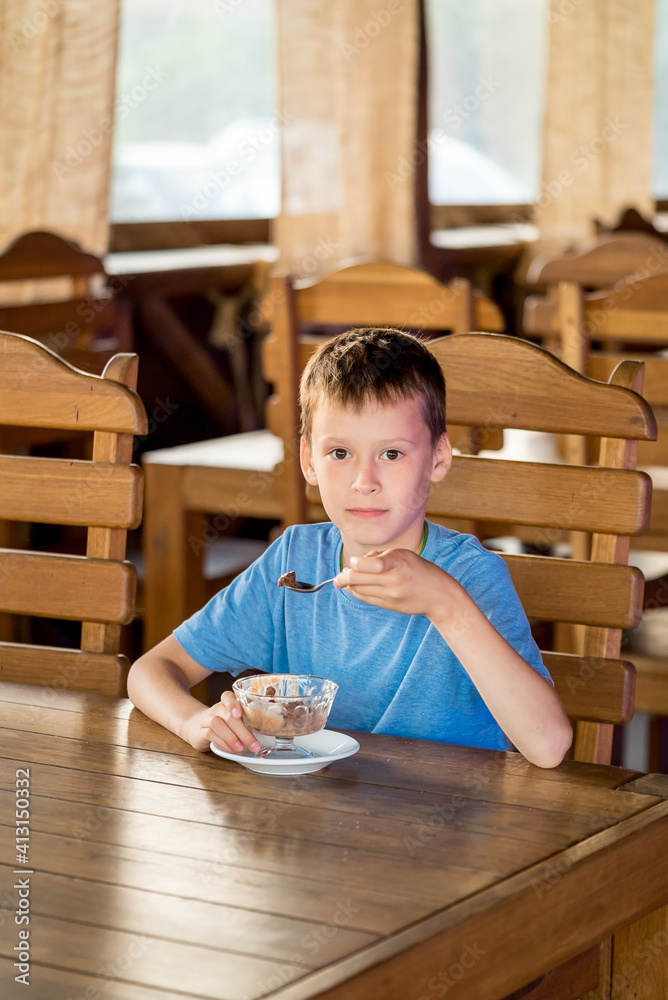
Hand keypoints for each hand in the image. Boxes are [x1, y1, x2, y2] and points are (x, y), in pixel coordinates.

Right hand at [180, 691, 260, 753]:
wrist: (195, 727)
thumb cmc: (222, 725)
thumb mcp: (233, 720)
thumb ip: (245, 723)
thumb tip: (264, 735)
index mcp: (226, 703)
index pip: (228, 697)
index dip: (233, 704)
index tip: (239, 714)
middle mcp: (216, 709)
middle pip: (228, 715)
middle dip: (243, 731)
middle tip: (254, 745)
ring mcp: (206, 719)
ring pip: (216, 723)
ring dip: (231, 737)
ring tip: (240, 748)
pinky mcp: (200, 732)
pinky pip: (209, 734)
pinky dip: (222, 743)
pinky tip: (230, 749)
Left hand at [334, 548, 458, 619]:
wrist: (439, 595)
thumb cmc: (419, 570)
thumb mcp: (403, 555)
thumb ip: (379, 557)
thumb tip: (354, 564)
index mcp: (398, 561)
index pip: (369, 565)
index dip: (355, 564)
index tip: (352, 563)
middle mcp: (394, 579)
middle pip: (358, 579)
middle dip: (343, 577)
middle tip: (338, 577)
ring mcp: (391, 594)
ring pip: (359, 589)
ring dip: (349, 585)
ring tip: (345, 580)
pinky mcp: (389, 605)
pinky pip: (366, 598)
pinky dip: (357, 592)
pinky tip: (354, 588)